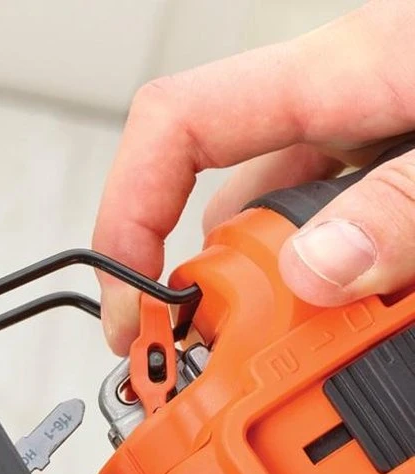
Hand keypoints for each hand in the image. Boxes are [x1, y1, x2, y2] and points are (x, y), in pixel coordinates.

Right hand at [94, 0, 414, 353]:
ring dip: (291, 297)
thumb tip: (313, 271)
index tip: (129, 307)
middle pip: (227, 201)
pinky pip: (345, 235)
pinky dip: (342, 286)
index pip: (175, 126)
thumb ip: (399, 203)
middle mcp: (342, 104)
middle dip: (223, 288)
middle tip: (238, 363)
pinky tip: (366, 312)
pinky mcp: (398, 173)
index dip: (125, 214)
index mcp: (340, 71)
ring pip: (288, 230)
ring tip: (320, 347)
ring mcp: (374, 139)